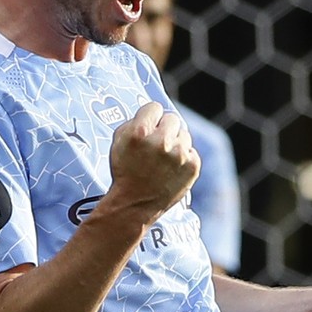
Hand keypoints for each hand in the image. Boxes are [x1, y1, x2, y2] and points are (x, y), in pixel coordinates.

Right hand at [106, 102, 200, 224]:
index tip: (148, 127)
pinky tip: (172, 168)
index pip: (154, 107)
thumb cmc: (124, 171)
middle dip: (164, 129)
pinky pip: (192, 151)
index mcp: (140, 132)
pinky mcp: (193, 167)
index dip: (150, 117)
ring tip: (163, 159)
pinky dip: (184, 158)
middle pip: (172, 118)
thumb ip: (135, 121)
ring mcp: (180, 155)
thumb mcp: (118, 141)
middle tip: (157, 143)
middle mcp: (161, 141)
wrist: (135, 204)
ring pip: (184, 134)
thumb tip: (153, 113)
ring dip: (175, 143)